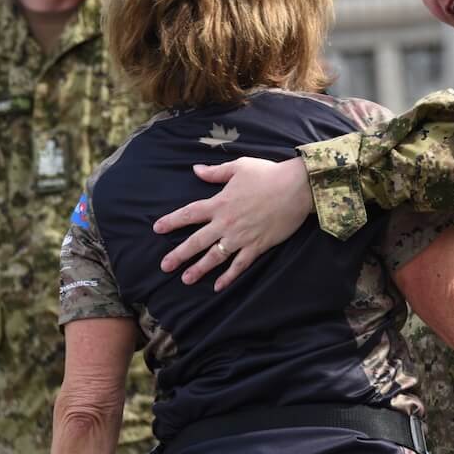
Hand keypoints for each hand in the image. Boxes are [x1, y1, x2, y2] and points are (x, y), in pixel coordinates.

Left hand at [154, 156, 313, 290]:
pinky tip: (218, 286)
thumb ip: (215, 173)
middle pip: (197, 241)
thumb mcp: (239, 167)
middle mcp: (227, 222)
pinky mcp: (257, 246)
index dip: (172, 221)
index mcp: (220, 203)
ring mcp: (242, 236)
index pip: (190, 214)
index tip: (157, 229)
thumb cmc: (268, 174)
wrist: (296, 187)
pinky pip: (240, 264)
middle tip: (164, 266)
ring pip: (215, 257)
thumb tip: (195, 170)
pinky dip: (229, 276)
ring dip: (199, 269)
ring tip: (186, 279)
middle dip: (179, 254)